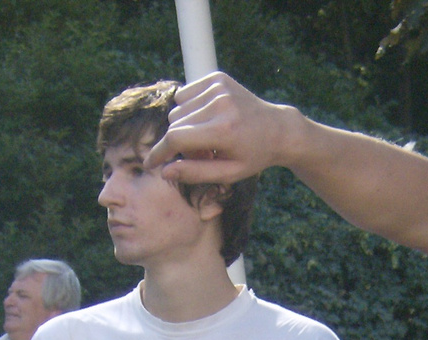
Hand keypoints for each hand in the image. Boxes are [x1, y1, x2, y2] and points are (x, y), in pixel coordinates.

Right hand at [143, 73, 293, 184]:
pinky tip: (207, 118)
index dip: (159, 152)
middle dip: (180, 142)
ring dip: (185, 126)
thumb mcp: (228, 174)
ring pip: (178, 109)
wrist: (278, 129)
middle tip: (202, 154)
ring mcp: (219, 87)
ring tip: (207, 137)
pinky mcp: (217, 78)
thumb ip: (195, 174)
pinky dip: (189, 109)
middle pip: (175, 124)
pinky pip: (185, 95)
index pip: (176, 138)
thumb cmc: (253, 156)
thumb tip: (164, 171)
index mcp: (224, 130)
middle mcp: (220, 104)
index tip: (150, 162)